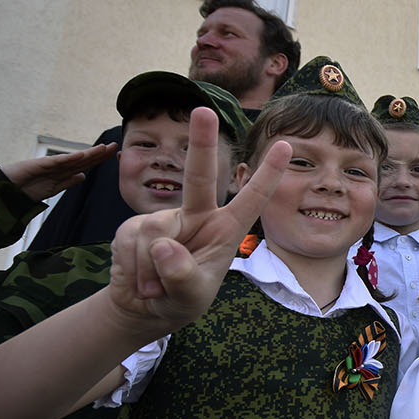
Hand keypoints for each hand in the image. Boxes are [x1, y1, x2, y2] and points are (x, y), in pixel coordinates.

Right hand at [0, 143, 117, 200]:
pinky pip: (57, 162)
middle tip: (115, 145)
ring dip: (88, 153)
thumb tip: (83, 175)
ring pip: (73, 158)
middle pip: (82, 158)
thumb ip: (68, 181)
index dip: (98, 159)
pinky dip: (69, 159)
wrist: (5, 191)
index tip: (113, 154)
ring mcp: (49, 165)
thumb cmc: (26, 189)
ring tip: (103, 148)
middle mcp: (58, 166)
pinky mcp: (38, 165)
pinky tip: (82, 155)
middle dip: (98, 153)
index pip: (84, 164)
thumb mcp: (53, 188)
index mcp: (62, 172)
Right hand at [106, 108, 288, 330]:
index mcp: (225, 229)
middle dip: (201, 142)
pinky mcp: (133, 226)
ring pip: (154, 234)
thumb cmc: (182, 299)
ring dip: (151, 270)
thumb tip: (163, 244)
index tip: (286, 145)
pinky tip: (140, 280)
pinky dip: (135, 269)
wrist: (145, 308)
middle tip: (204, 110)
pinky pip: (131, 243)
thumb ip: (181, 275)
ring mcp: (164, 219)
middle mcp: (197, 216)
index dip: (267, 173)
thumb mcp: (190, 296)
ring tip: (156, 286)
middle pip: (199, 176)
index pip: (251, 199)